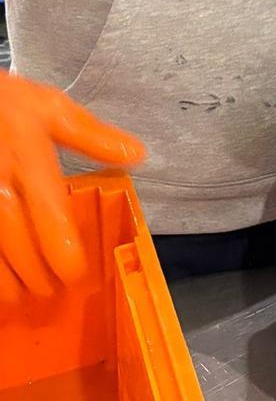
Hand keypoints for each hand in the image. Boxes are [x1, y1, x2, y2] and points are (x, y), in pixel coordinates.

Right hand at [0, 71, 144, 307]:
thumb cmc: (8, 106)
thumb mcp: (52, 109)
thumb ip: (94, 137)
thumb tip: (138, 154)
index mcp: (30, 162)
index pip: (50, 218)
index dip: (62, 252)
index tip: (75, 273)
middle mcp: (0, 188)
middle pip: (19, 245)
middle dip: (37, 276)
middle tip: (52, 290)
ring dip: (7, 281)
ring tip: (22, 294)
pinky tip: (0, 281)